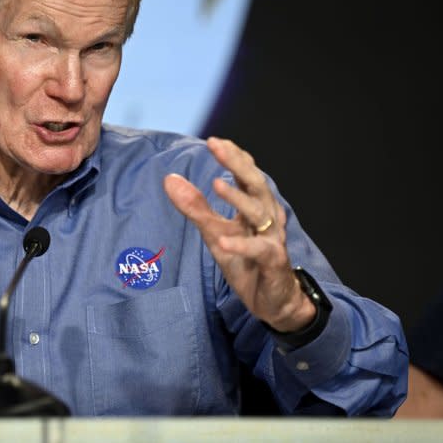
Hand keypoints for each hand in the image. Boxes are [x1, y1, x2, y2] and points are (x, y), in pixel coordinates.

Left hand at [163, 137, 313, 331]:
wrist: (273, 301)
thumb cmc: (246, 262)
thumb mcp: (214, 232)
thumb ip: (195, 207)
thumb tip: (169, 179)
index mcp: (256, 206)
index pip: (248, 174)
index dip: (233, 156)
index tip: (214, 140)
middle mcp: (268, 217)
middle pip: (256, 184)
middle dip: (237, 164)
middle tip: (217, 146)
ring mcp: (272, 239)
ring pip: (259, 213)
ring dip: (238, 198)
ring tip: (217, 184)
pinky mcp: (272, 263)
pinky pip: (258, 251)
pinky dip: (241, 246)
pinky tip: (223, 242)